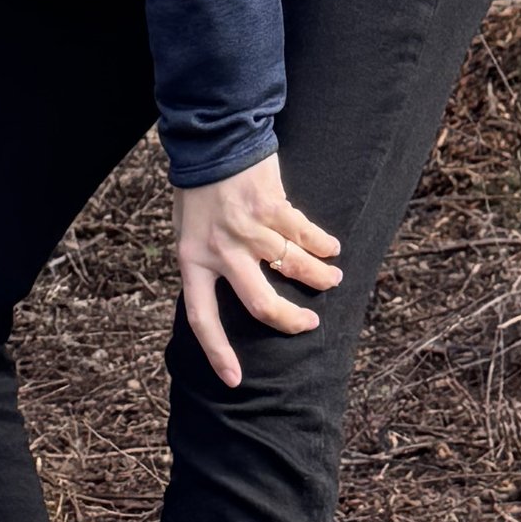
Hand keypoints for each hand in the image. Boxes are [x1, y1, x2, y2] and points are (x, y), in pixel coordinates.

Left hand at [173, 157, 342, 389]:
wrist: (211, 140)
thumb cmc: (198, 189)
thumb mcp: (188, 231)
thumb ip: (207, 261)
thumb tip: (230, 292)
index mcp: (192, 260)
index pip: (202, 318)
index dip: (218, 352)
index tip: (234, 381)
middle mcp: (221, 251)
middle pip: (261, 305)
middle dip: (291, 321)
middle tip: (309, 324)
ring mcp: (249, 230)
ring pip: (294, 268)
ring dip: (319, 277)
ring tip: (331, 278)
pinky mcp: (273, 207)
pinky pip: (306, 236)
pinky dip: (323, 246)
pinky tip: (330, 250)